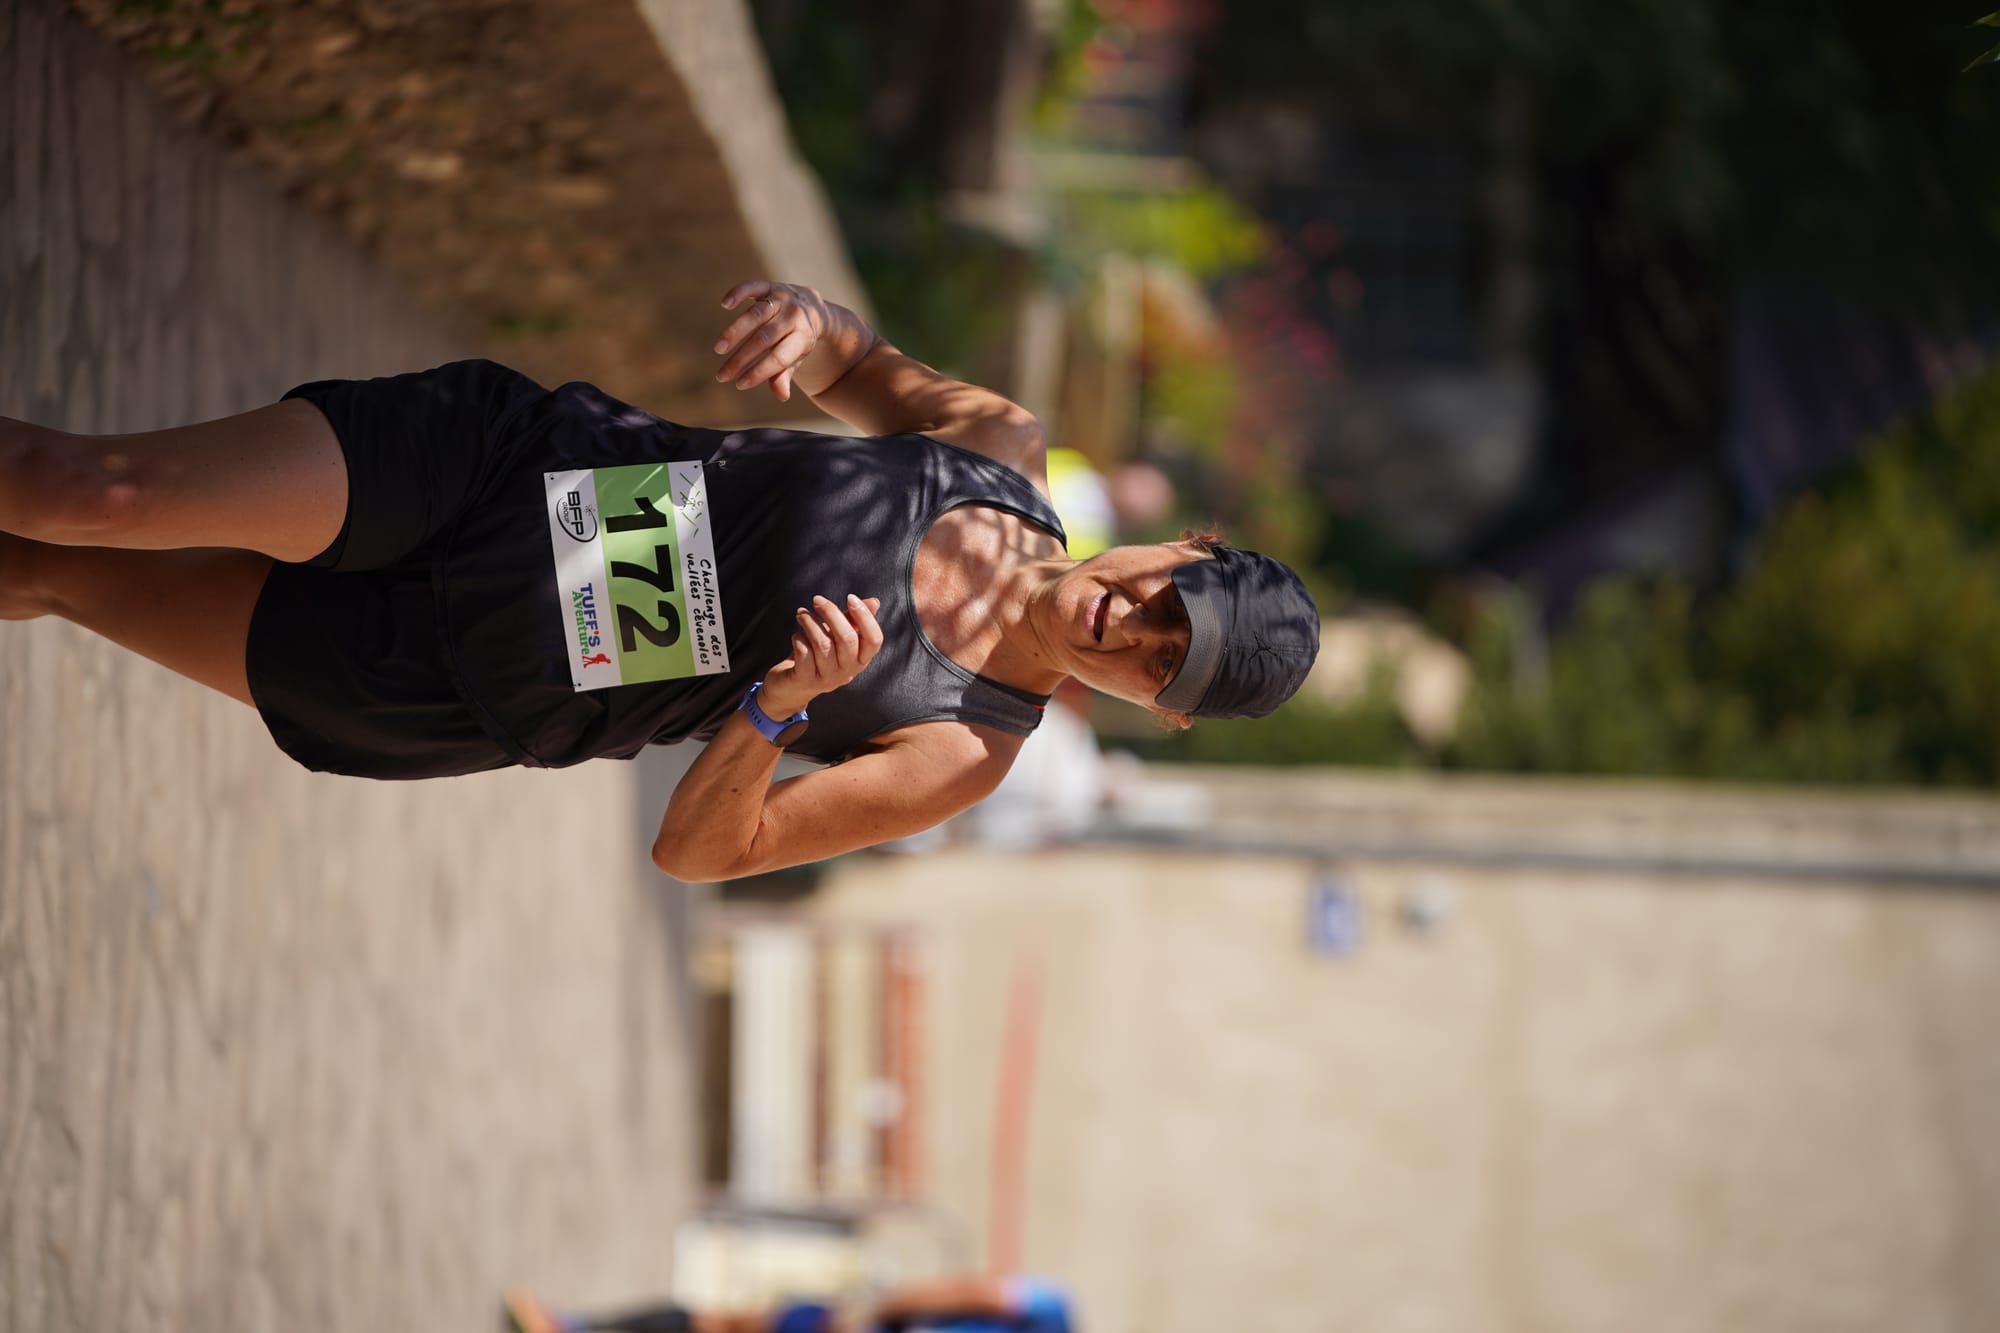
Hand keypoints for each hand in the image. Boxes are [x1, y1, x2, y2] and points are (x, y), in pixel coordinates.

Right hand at [715, 280, 829, 402]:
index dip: (760, 372)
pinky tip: (725, 304)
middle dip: (741, 358)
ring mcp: (781, 299)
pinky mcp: (769, 287)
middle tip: (722, 375)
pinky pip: (753, 287)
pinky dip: (738, 293)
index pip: (779, 358)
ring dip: (735, 332)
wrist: (810, 306)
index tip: (740, 384)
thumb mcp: (796, 358)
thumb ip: (785, 374)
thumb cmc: (797, 339)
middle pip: (764, 339)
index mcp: (803, 338)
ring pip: (756, 315)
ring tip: (719, 349)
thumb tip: (781, 396)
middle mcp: (794, 317)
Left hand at [760, 594, 882, 714]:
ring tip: (801, 614)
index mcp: (861, 660)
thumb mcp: (838, 637)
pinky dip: (798, 638)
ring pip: (823, 643)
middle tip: (817, 600)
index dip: (865, 617)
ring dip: (810, 622)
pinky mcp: (806, 680)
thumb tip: (875, 602)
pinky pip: (804, 652)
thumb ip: (854, 621)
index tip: (850, 597)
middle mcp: (847, 671)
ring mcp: (827, 678)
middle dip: (831, 612)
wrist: (794, 686)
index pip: (874, 640)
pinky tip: (797, 635)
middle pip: (847, 638)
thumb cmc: (819, 656)